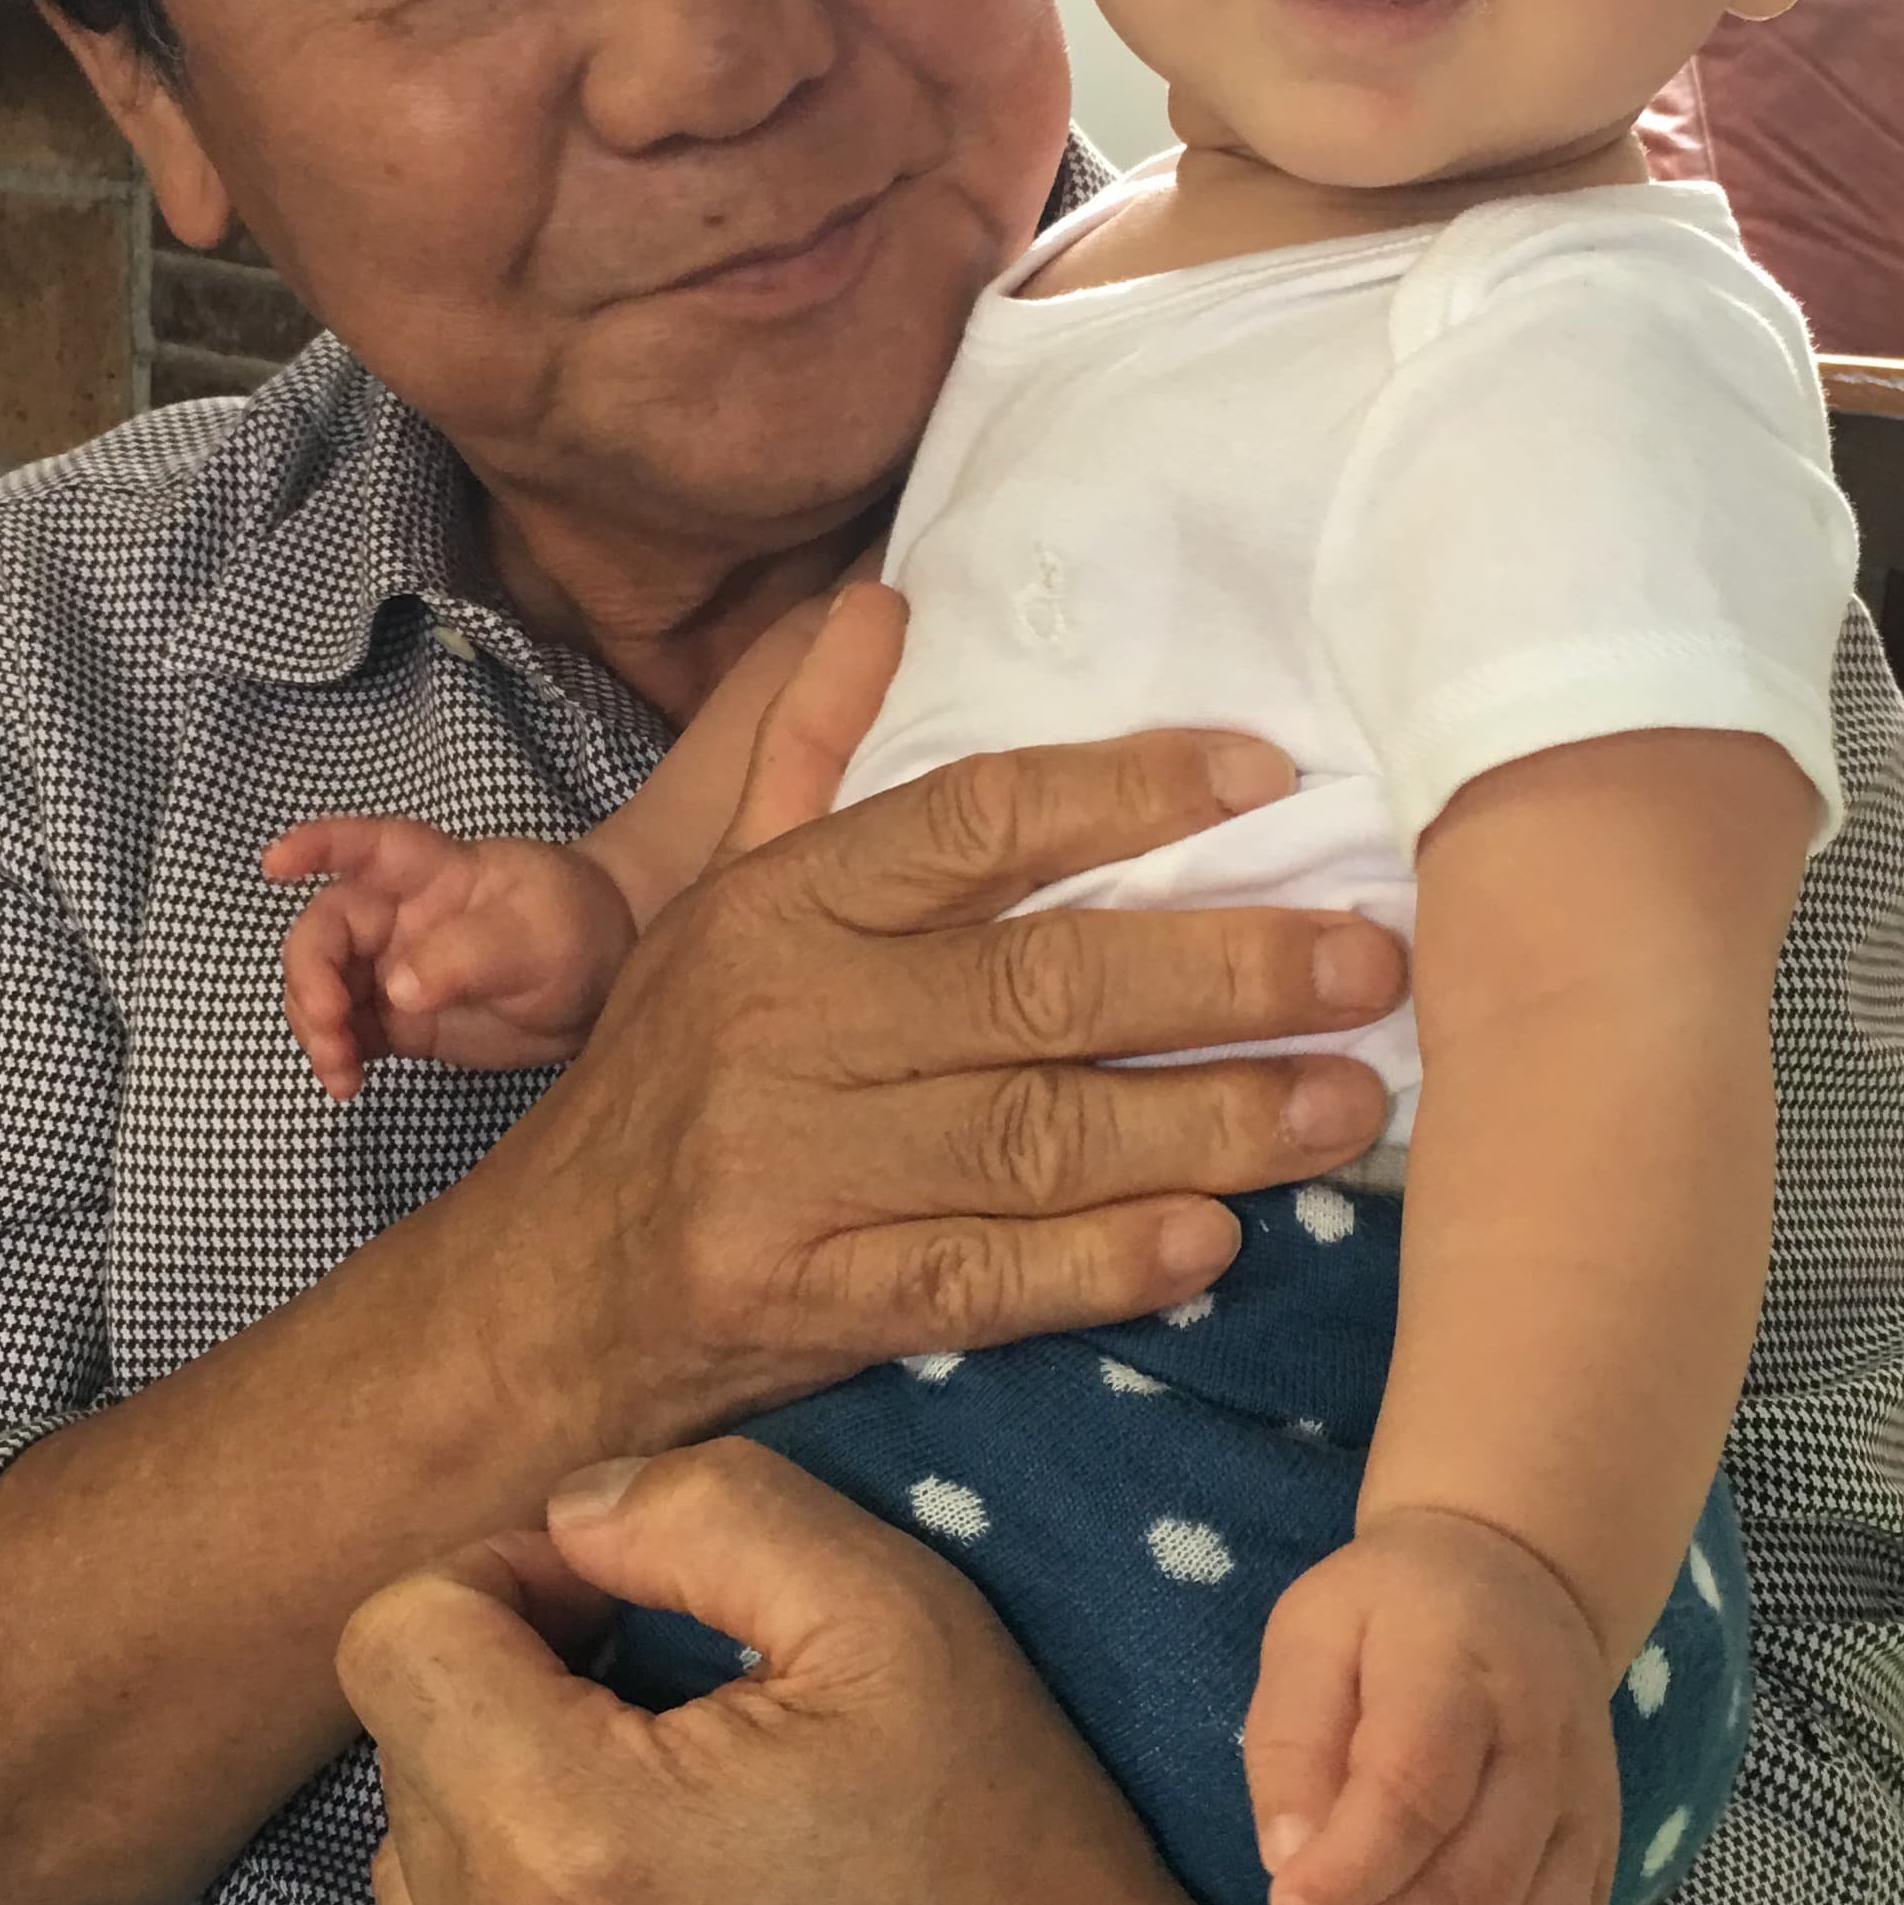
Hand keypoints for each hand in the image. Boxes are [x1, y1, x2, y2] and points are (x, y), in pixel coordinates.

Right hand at [263, 819, 637, 1095]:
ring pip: (323, 987)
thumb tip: (397, 990)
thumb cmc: (574, 928)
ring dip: (315, 1027)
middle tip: (330, 1024)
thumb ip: (468, 955)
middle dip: (310, 976)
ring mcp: (394, 970)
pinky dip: (335, 1057)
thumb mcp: (536, 935)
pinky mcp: (399, 1021)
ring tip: (339, 1072)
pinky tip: (346, 1084)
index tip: (274, 864)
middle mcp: (398, 916)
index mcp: (431, 872)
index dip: (317, 845)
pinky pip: (347, 1034)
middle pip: (325, 933)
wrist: (605, 979)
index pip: (367, 846)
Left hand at [337, 1442, 1350, 1904]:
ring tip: (676, 1866)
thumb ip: (700, 1507)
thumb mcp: (897, 1610)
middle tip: (679, 1739)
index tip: (621, 1617)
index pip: (395, 1641)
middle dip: (517, 1719)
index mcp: (564, 1836)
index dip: (509, 1586)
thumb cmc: (1008, 1862)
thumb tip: (568, 1516)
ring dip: (507, 1858)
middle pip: (408, 1775)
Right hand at [453, 656, 1408, 1456]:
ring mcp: (792, 1166)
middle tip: (1370, 962)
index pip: (974, 821)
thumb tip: (880, 605)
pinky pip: (980, 1278)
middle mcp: (789, 1020)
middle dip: (1228, 974)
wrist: (533, 1298)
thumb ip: (809, 758)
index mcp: (779, 905)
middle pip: (1043, 982)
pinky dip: (1100, 1263)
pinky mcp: (804, 1300)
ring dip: (1209, 1124)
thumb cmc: (666, 1082)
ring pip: (1037, 1136)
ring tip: (1341, 1104)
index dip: (1126, 790)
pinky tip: (1208, 1244)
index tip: (1263, 775)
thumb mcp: (714, 900)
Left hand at [1247, 1508, 1619, 1904]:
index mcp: (1461, 1667)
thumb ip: (1291, 1740)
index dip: (1349, 1872)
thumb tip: (1291, 1861)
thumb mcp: (1311, 1633)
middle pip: (1479, 1888)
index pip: (1418, 1791)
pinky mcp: (1606, 1863)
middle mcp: (1546, 1747)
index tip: (1287, 1902)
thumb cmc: (1392, 1613)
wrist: (1522, 1586)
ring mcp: (1590, 1814)